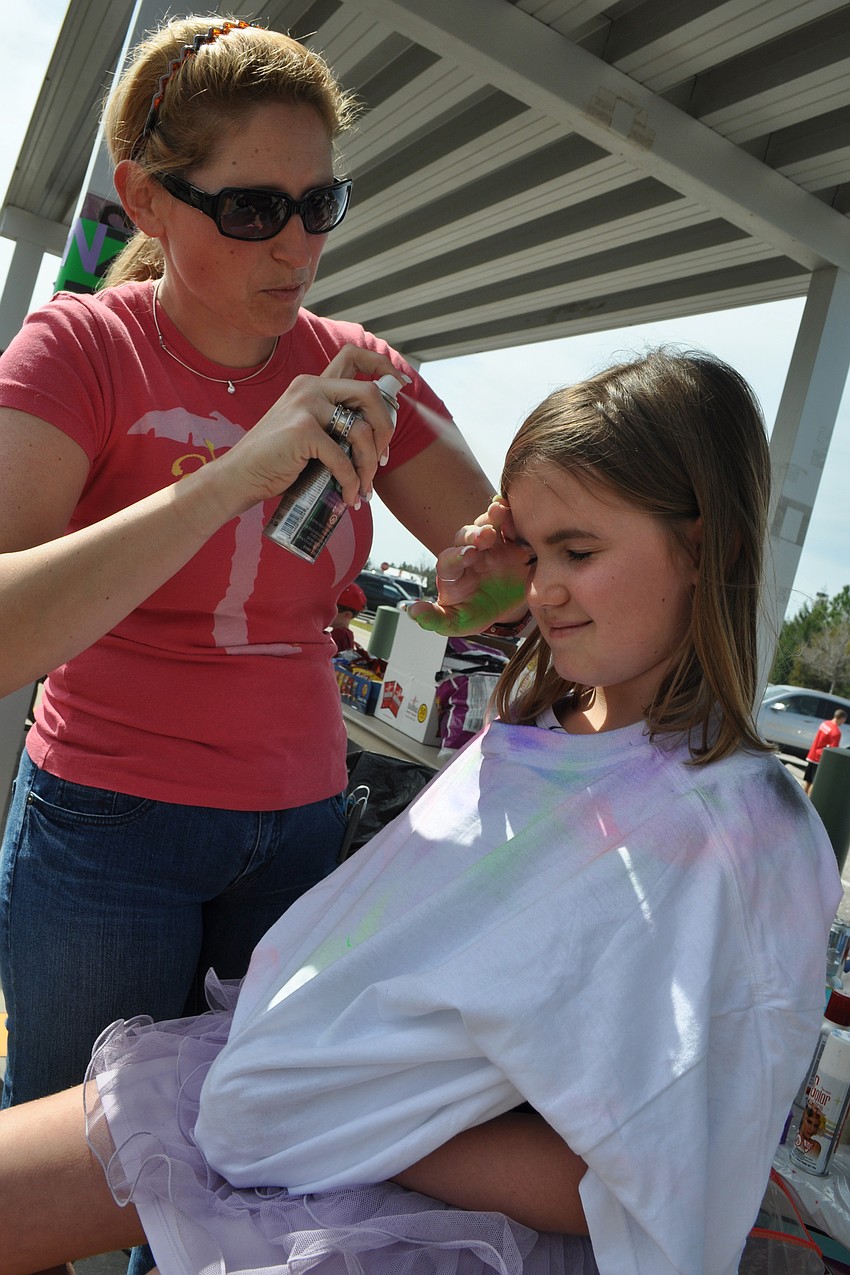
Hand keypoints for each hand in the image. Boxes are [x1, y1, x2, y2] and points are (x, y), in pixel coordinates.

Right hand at [212, 346, 404, 519]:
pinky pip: (343, 458)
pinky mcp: (302, 430)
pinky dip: (350, 482)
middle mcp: (310, 386)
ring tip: (364, 488)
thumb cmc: (276, 461)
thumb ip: (334, 425)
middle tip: (382, 459)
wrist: (238, 477)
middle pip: (370, 394)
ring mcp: (306, 406)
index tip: (402, 386)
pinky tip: (348, 496)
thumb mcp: (309, 433)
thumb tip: (378, 439)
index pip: (354, 356)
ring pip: (361, 430)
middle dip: (386, 429)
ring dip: (370, 465)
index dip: (383, 367)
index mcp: (312, 384)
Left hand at [409, 498, 529, 636]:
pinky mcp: (510, 542)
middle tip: (486, 536)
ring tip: (499, 512)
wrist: (505, 608)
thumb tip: (412, 612)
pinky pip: (509, 524)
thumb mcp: (456, 622)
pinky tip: (515, 510)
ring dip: (491, 517)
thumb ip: (435, 618)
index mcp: (452, 572)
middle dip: (474, 534)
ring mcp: (489, 545)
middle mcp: (468, 553)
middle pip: (465, 537)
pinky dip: (511, 515)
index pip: (448, 561)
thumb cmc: (473, 613)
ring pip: (486, 524)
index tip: (469, 556)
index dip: (456, 557)